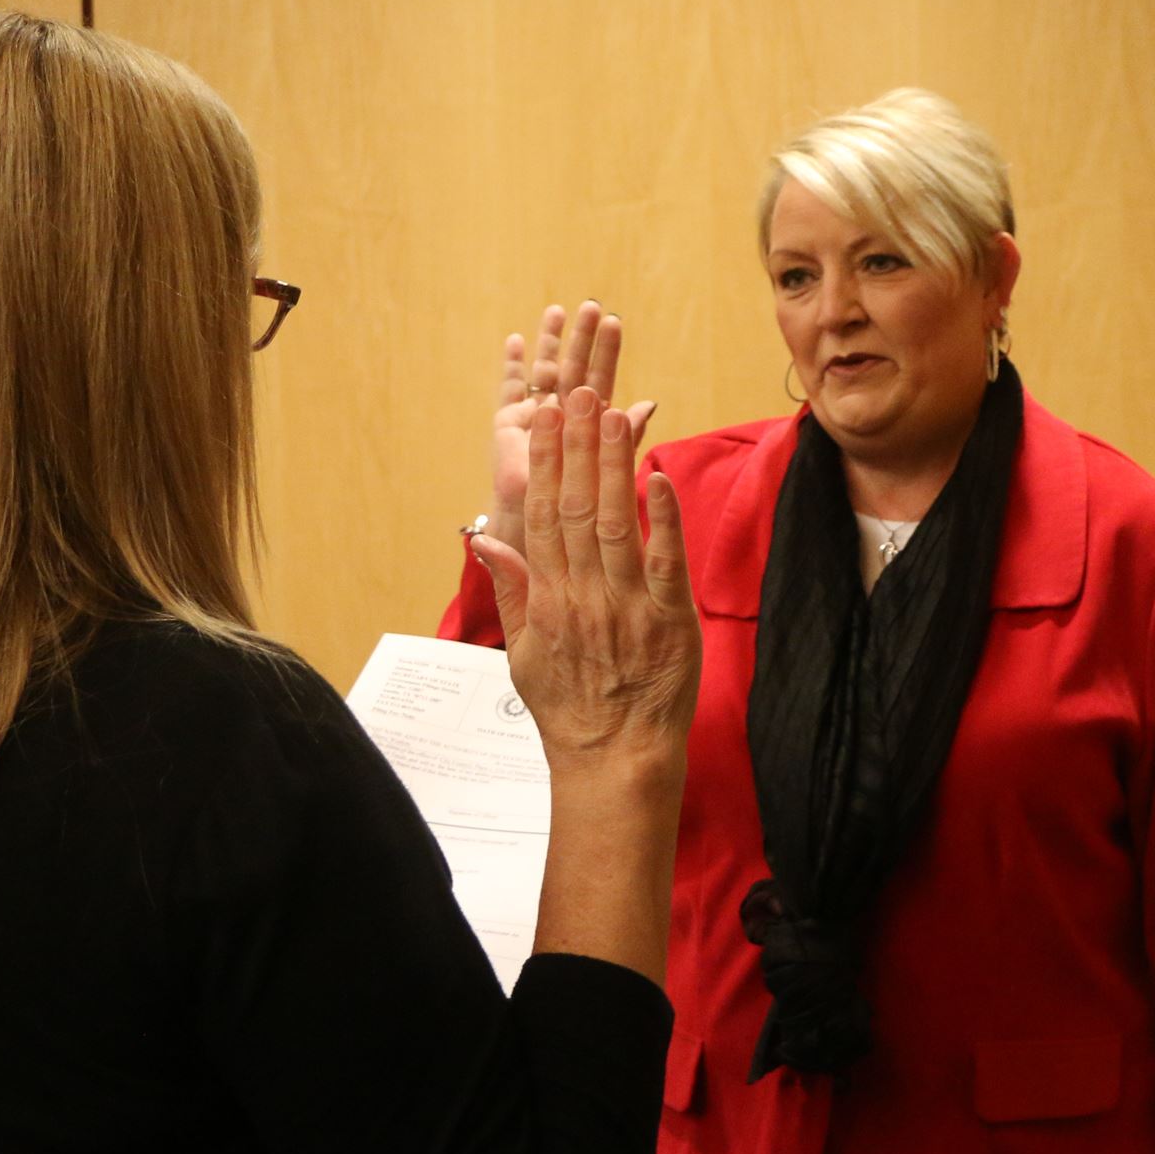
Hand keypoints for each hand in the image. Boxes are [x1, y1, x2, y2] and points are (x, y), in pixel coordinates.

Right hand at [470, 386, 699, 773]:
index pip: (542, 517)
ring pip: (614, 524)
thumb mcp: (522, 654)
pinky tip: (658, 477)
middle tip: (580, 393)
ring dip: (614, 467)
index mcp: (548, 600)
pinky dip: (662, 520)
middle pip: (575, 508)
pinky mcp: (669, 621)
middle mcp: (582, 595)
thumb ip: (511, 592)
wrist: (614, 760)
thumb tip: (485, 542)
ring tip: (614, 414)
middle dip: (578, 447)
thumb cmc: (570, 709)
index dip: (545, 464)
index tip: (547, 418)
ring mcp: (626, 607)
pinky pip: (665, 562)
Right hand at [488, 302, 656, 556]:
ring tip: (559, 310)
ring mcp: (533, 421)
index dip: (606, 354)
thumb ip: (624, 439)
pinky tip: (517, 339)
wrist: (539, 547)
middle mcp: (562, 419)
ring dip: (551, 343)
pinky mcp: (507, 428)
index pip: (599, 383)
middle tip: (593, 306)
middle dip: (581, 339)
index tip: (614, 323)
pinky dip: (513, 367)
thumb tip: (648, 404)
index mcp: (589, 429)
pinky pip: (510, 393)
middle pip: (573, 371)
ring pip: (544, 375)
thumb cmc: (578, 520)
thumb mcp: (608, 476)